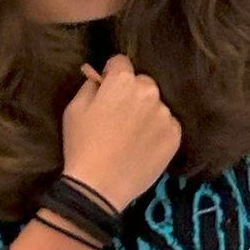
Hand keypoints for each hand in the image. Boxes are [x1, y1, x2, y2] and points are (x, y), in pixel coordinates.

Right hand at [59, 55, 181, 207]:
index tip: (107, 88)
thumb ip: (89, 86)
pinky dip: (157, 131)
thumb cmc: (82, 146)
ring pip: (156, 104)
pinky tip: (143, 146)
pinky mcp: (175, 134)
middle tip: (120, 115)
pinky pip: (167, 124)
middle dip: (132, 93)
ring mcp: (165, 113)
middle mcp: (149, 92)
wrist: (99, 187)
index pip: (121, 62)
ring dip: (146, 112)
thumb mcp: (74, 110)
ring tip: (131, 135)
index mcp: (122, 82)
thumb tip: (99, 77)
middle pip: (142, 83)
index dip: (111, 74)